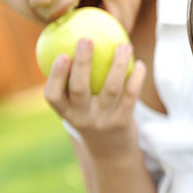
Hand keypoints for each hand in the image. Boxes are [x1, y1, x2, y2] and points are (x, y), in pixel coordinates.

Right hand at [43, 38, 145, 153]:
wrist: (112, 153)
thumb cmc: (93, 119)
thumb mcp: (79, 109)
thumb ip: (74, 85)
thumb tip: (79, 45)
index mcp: (66, 113)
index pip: (53, 96)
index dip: (55, 76)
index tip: (61, 54)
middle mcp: (82, 118)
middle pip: (79, 88)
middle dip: (82, 62)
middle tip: (87, 39)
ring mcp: (103, 121)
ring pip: (110, 88)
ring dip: (117, 64)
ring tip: (124, 46)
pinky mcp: (123, 122)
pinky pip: (130, 96)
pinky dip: (136, 78)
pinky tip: (140, 64)